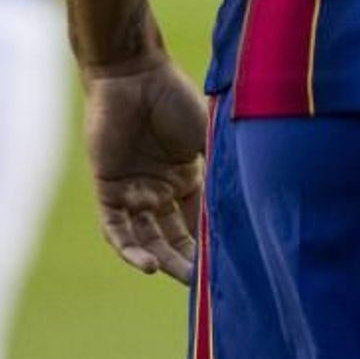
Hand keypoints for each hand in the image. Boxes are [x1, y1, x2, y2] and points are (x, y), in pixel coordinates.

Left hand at [81, 52, 208, 281]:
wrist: (134, 75)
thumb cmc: (176, 99)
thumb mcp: (208, 140)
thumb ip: (219, 170)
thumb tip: (252, 199)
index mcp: (185, 178)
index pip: (199, 221)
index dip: (210, 243)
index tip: (228, 265)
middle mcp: (158, 189)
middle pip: (172, 235)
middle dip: (187, 260)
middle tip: (203, 283)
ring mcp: (132, 191)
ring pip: (145, 236)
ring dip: (161, 258)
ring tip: (179, 277)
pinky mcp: (107, 188)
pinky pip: (116, 227)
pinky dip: (131, 247)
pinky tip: (148, 264)